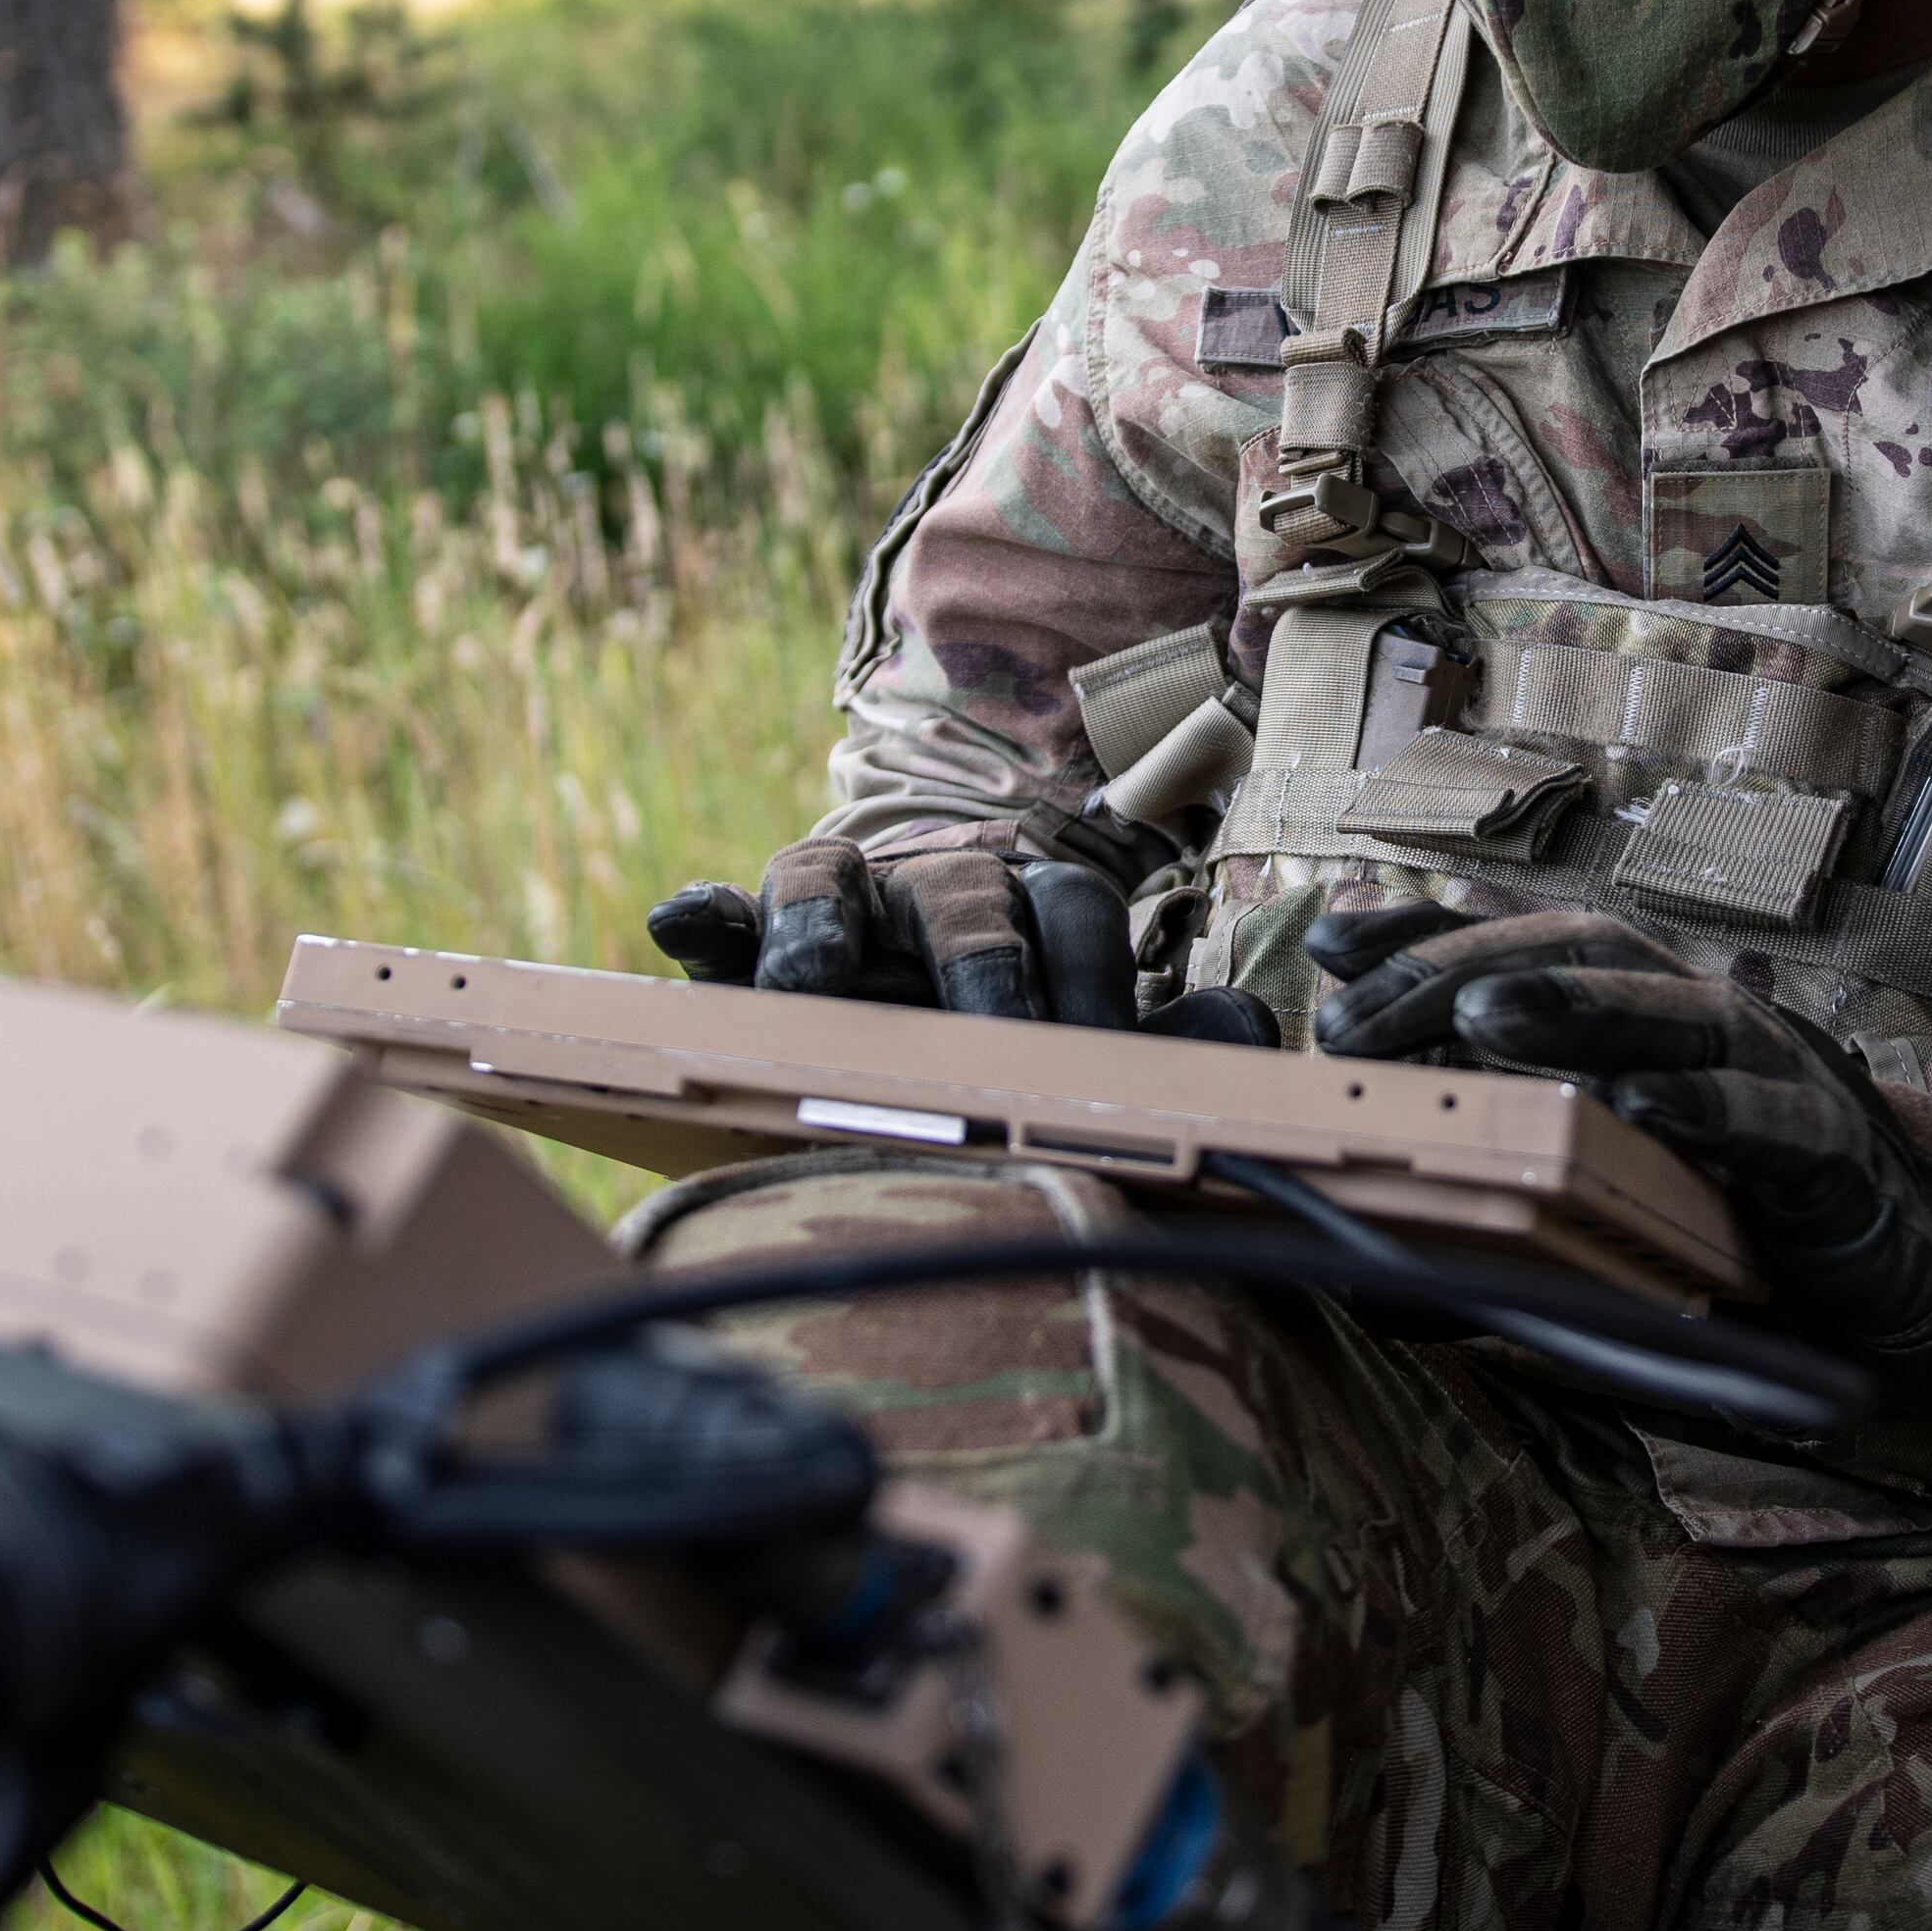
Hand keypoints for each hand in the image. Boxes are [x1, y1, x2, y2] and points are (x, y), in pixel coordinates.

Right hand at [649, 840, 1275, 1039]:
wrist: (904, 1028)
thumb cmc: (1010, 1038)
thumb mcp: (1087, 1037)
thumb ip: (1163, 1038)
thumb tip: (1248, 1034)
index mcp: (1031, 905)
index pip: (1073, 909)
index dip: (1093, 975)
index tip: (1102, 1049)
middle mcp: (935, 888)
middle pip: (964, 896)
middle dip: (983, 967)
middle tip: (994, 1037)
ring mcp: (840, 906)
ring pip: (833, 881)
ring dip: (826, 923)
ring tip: (812, 976)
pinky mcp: (750, 939)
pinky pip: (723, 914)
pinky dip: (706, 916)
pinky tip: (682, 924)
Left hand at [1306, 900, 1931, 1418]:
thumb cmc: (1758, 1229)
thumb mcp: (1623, 1200)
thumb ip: (1518, 1199)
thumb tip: (1372, 1254)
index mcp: (1648, 1017)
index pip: (1524, 948)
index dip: (1429, 938)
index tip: (1330, 945)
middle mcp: (1707, 1020)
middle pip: (1580, 955)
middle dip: (1463, 971)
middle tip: (1360, 1011)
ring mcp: (1777, 1076)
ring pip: (1670, 1016)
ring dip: (1573, 1009)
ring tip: (1481, 1015)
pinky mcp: (1836, 1155)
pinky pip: (1769, 1124)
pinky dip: (1708, 1111)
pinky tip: (1644, 1111)